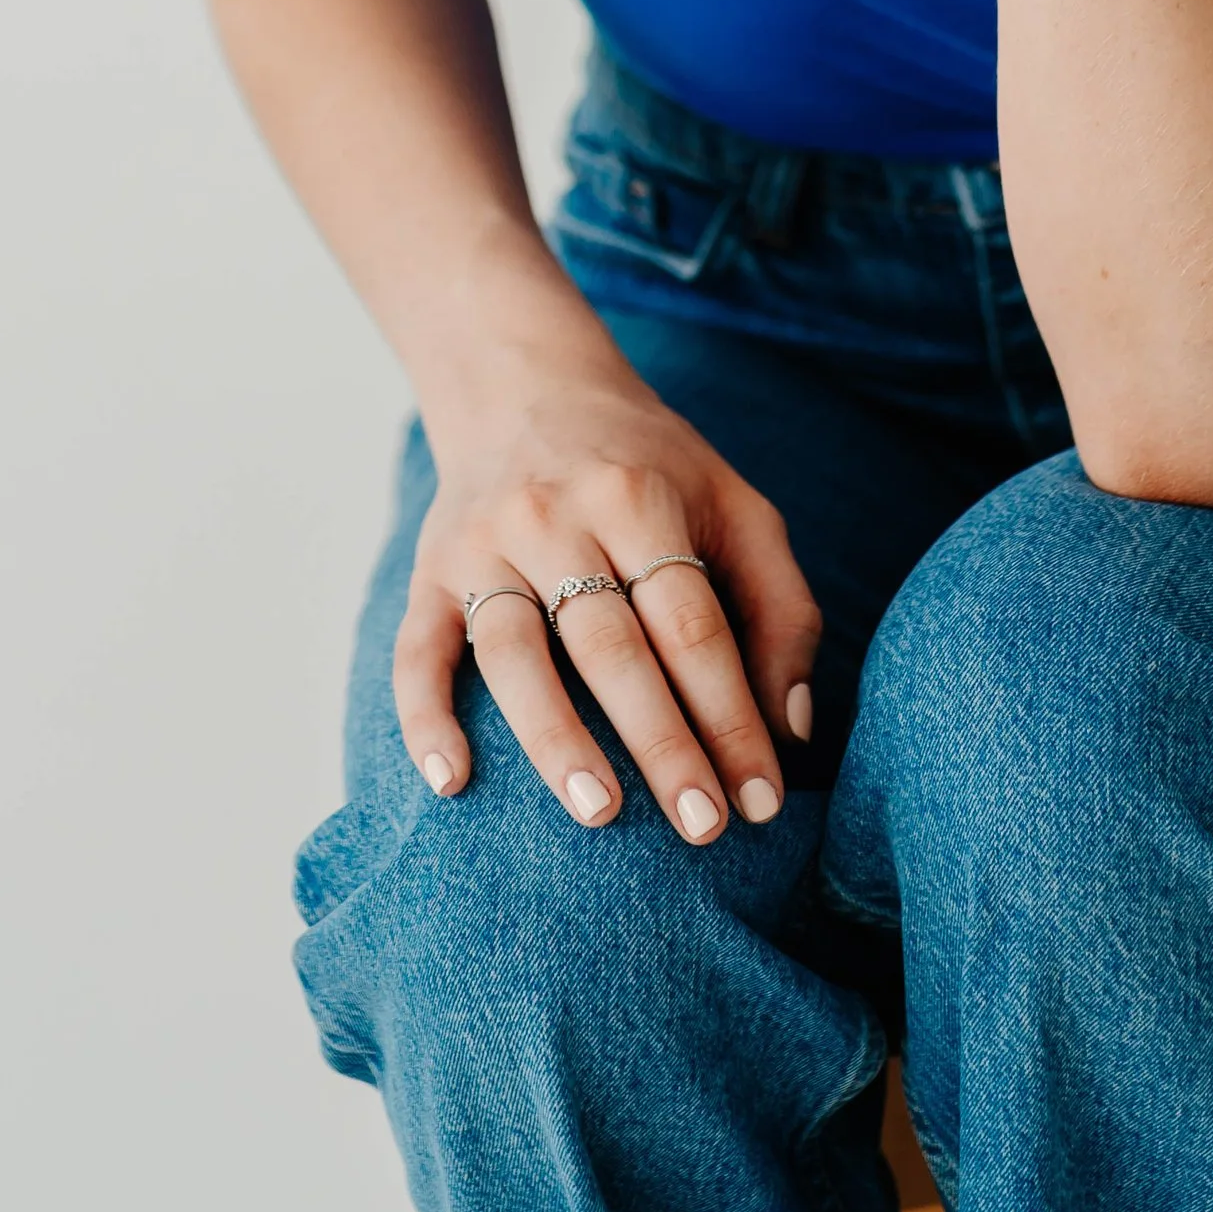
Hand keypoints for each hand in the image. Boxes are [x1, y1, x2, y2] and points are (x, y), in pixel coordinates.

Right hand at [395, 360, 821, 840]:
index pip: (693, 626)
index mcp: (641, 499)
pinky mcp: (429, 571)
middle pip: (613, 646)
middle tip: (702, 828)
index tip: (761, 800)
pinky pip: (418, 650)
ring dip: (556, 739)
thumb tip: (794, 728)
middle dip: (663, 743)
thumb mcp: (736, 504)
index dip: (732, 716)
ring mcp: (485, 544)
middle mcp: (557, 517)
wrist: (528, 383)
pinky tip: (452, 782)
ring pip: (515, 653)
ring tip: (600, 814)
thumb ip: (781, 607)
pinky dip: (426, 717)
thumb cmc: (651, 466)